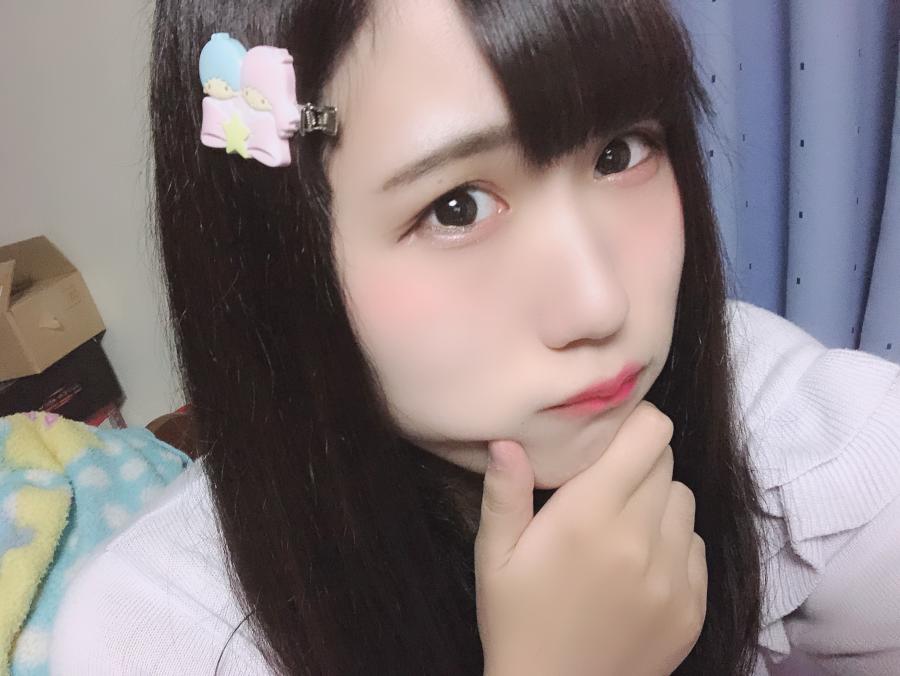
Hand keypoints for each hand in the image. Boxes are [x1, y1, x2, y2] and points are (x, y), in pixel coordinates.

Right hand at [475, 400, 706, 675]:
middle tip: (607, 483)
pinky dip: (674, 541)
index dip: (636, 422)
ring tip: (625, 524)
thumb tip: (507, 439)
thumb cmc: (516, 620)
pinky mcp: (694, 606)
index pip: (648, 435)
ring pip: (685, 501)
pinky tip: (642, 563)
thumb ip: (504, 493)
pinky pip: (697, 546)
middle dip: (639, 459)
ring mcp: (674, 575)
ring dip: (659, 499)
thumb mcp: (494, 557)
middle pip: (666, 462)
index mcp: (588, 516)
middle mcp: (640, 539)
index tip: (614, 431)